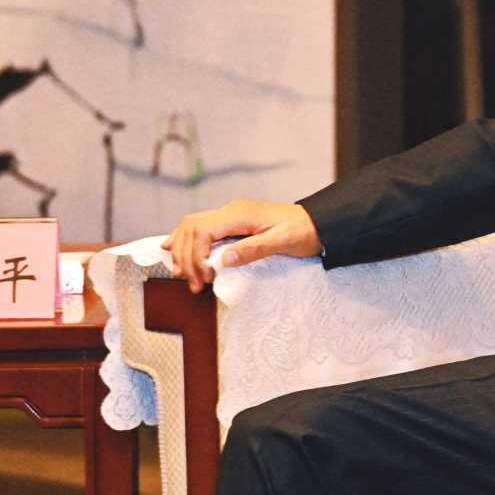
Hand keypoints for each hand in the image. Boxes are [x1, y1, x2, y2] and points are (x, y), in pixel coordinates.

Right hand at [160, 200, 320, 292]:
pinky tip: (175, 249)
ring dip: (183, 250)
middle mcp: (231, 211)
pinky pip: (201, 227)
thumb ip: (254, 249)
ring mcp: (231, 214)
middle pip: (191, 228)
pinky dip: (186, 239)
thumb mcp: (283, 242)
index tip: (205, 278)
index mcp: (240, 214)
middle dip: (185, 256)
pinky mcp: (233, 222)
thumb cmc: (304, 232)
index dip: (196, 256)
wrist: (319, 223)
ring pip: (192, 226)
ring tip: (184, 275)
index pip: (202, 231)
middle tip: (193, 284)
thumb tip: (224, 259)